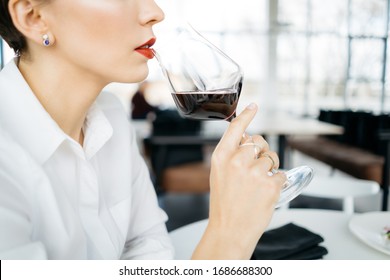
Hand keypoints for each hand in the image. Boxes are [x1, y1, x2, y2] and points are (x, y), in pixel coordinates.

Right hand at [192, 103, 286, 258]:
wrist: (229, 230)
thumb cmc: (224, 205)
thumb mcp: (219, 175)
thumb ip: (231, 156)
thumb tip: (248, 142)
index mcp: (221, 157)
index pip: (236, 129)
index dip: (246, 115)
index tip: (254, 106)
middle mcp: (237, 161)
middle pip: (259, 141)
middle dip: (261, 151)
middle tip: (257, 168)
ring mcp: (254, 172)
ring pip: (272, 157)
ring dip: (270, 167)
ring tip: (259, 184)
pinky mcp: (270, 184)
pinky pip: (280, 173)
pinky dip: (276, 182)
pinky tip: (265, 193)